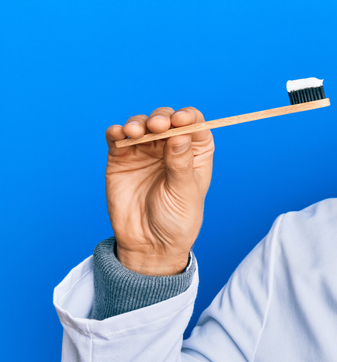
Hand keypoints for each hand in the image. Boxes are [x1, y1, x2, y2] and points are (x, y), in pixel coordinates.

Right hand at [104, 107, 213, 274]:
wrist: (148, 244)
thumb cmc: (176, 220)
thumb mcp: (183, 193)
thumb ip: (180, 164)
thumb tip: (180, 134)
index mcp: (194, 153)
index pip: (194, 125)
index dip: (188, 117)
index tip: (180, 120)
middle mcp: (169, 147)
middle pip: (166, 120)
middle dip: (162, 118)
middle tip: (157, 126)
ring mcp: (144, 151)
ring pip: (142, 125)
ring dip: (139, 122)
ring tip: (136, 132)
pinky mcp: (121, 159)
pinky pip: (117, 139)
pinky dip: (116, 132)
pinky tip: (118, 133)